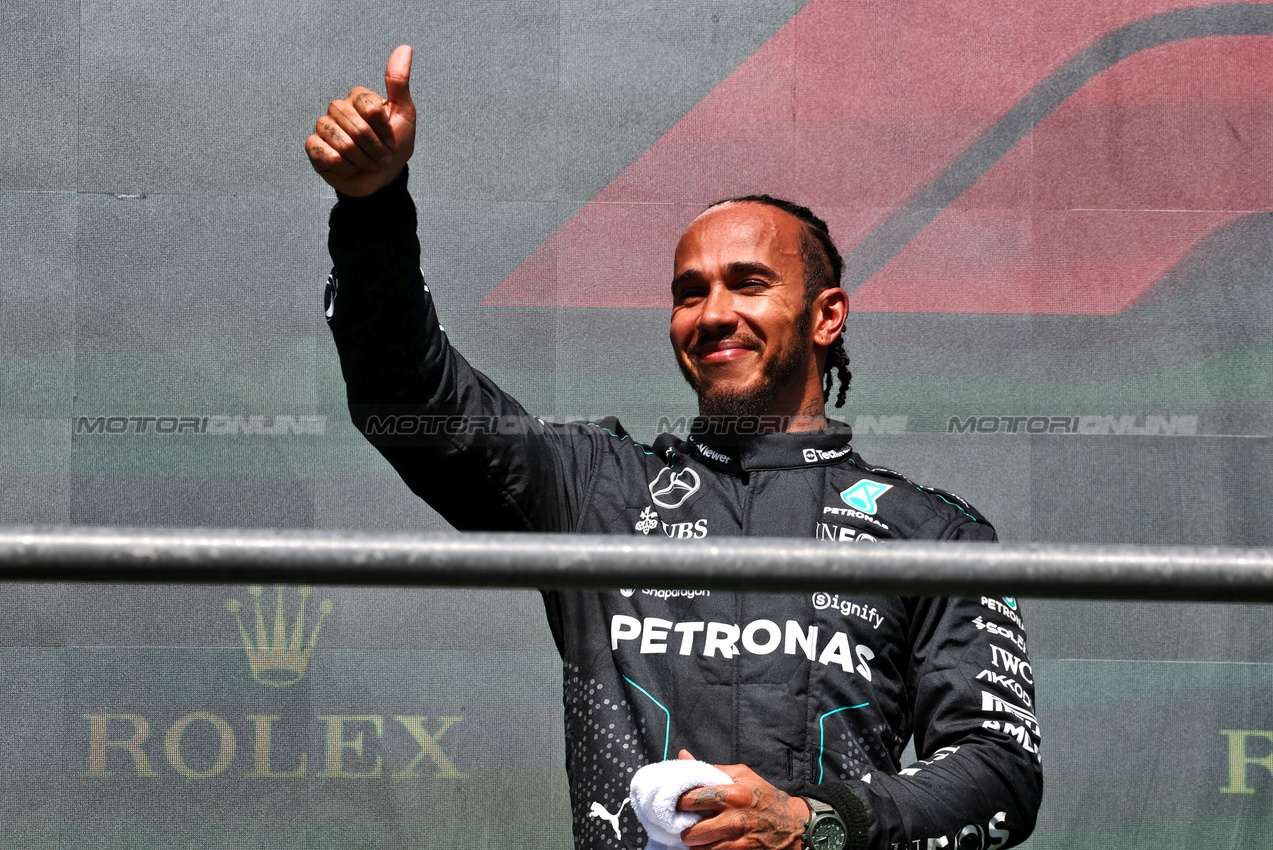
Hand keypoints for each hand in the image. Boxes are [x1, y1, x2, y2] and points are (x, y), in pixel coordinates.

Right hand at [306, 44, 416, 196]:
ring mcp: (323, 127)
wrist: (382, 179)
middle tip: (380, 157)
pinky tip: (347, 167)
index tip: (391, 141)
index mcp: (357, 99)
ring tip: (366, 163)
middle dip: (374, 149)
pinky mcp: (314, 147)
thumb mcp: (404, 115)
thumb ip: (399, 83)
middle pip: (357, 127)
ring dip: (361, 160)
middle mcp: (337, 109)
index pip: (370, 108)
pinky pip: (327, 155)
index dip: (384, 130)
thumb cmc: (393, 147)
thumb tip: (405, 48)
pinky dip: (343, 166)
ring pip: (342, 143)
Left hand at [676, 750, 810, 849]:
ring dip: (694, 840)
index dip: (679, 802)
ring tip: (697, 830)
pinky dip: (706, 849)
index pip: (691, 800)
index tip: (679, 802)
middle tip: (685, 819)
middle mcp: (733, 819)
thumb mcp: (742, 775)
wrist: (792, 824)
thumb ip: (710, 768)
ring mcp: (736, 840)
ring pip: (698, 847)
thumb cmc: (764, 795)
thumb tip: (683, 756)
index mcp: (732, 794)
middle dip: (683, 826)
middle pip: (690, 831)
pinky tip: (710, 840)